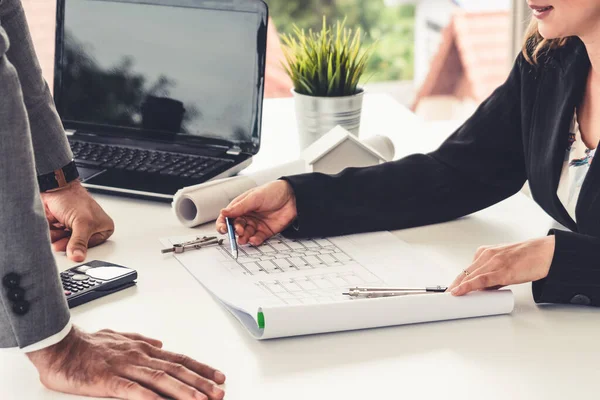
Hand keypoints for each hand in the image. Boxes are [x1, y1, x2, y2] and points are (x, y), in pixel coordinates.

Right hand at [27, 326, 225, 399]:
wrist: (59, 344)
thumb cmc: (87, 344)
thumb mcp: (120, 338)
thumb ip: (141, 341)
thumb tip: (160, 344)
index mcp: (143, 349)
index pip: (179, 359)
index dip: (201, 368)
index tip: (218, 376)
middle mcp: (139, 356)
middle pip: (176, 370)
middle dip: (200, 382)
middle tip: (219, 392)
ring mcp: (124, 367)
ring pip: (160, 379)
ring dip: (183, 391)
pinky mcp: (107, 380)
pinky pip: (131, 390)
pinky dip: (148, 397)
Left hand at [41, 180, 113, 261]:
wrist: (54, 188)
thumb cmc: (73, 198)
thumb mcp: (82, 223)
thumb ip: (80, 242)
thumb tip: (78, 256)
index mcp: (103, 227)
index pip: (93, 246)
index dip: (81, 247)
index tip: (73, 246)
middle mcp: (90, 229)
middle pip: (78, 246)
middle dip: (67, 242)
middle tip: (62, 238)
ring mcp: (76, 228)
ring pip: (65, 244)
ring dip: (58, 238)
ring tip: (58, 228)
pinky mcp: (63, 228)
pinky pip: (56, 239)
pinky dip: (52, 234)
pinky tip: (53, 227)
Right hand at [216, 180, 296, 245]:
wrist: (293, 197)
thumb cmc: (274, 191)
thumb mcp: (254, 197)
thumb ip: (239, 207)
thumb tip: (224, 212)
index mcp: (242, 206)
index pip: (228, 217)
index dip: (223, 223)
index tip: (223, 229)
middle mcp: (248, 216)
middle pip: (236, 227)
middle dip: (235, 231)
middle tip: (239, 231)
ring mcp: (256, 224)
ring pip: (245, 234)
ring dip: (243, 237)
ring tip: (244, 238)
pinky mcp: (266, 231)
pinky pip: (257, 238)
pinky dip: (254, 240)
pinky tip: (254, 239)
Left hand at [448, 236, 555, 295]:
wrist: (546, 253)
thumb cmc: (528, 258)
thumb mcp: (505, 265)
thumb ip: (493, 276)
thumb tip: (482, 290)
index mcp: (486, 252)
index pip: (467, 269)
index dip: (457, 281)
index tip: (450, 290)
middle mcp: (487, 255)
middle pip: (465, 273)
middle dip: (454, 286)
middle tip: (444, 297)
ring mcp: (493, 262)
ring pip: (470, 276)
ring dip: (458, 288)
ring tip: (449, 298)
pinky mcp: (502, 271)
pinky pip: (480, 280)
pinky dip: (468, 287)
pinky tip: (459, 292)